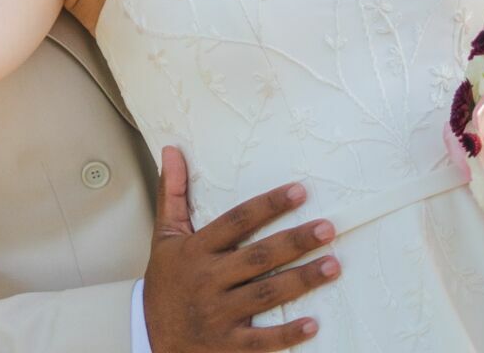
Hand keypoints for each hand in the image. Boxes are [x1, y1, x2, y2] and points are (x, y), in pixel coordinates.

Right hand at [143, 147, 338, 351]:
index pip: (236, 221)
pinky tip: (313, 324)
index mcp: (196, 250)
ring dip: (301, 280)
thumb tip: (171, 150)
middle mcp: (208, 279)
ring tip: (333, 265)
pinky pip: (260, 340)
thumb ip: (172, 193)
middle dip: (294, 241)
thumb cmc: (165, 282)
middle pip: (258, 256)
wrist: (150, 337)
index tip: (299, 191)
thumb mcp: (164, 236)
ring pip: (265, 294)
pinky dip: (286, 334)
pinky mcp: (227, 344)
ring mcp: (218, 313)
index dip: (268, 205)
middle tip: (328, 228)